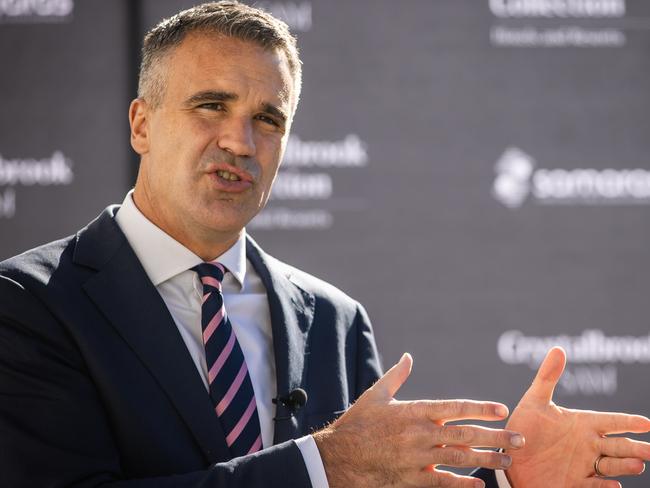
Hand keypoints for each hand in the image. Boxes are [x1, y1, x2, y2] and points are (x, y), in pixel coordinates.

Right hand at [313, 353, 524, 487]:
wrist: (338, 457)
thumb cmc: (357, 424)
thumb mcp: (376, 396)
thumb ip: (396, 376)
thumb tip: (408, 357)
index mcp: (413, 411)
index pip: (454, 407)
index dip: (480, 407)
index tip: (502, 409)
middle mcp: (419, 434)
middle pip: (465, 434)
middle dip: (495, 436)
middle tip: (519, 439)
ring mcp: (417, 458)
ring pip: (459, 458)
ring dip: (486, 460)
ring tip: (508, 462)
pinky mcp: (412, 479)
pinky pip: (443, 482)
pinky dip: (463, 484)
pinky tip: (480, 485)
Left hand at [506, 347, 649, 487]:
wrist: (510, 458)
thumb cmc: (524, 427)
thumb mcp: (534, 401)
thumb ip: (548, 377)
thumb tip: (558, 348)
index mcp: (582, 424)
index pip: (612, 421)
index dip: (629, 421)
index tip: (646, 422)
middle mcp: (588, 445)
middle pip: (619, 446)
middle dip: (637, 448)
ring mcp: (584, 466)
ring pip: (611, 466)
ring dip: (625, 466)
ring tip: (638, 464)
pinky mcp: (575, 484)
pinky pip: (594, 487)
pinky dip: (604, 487)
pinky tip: (615, 485)